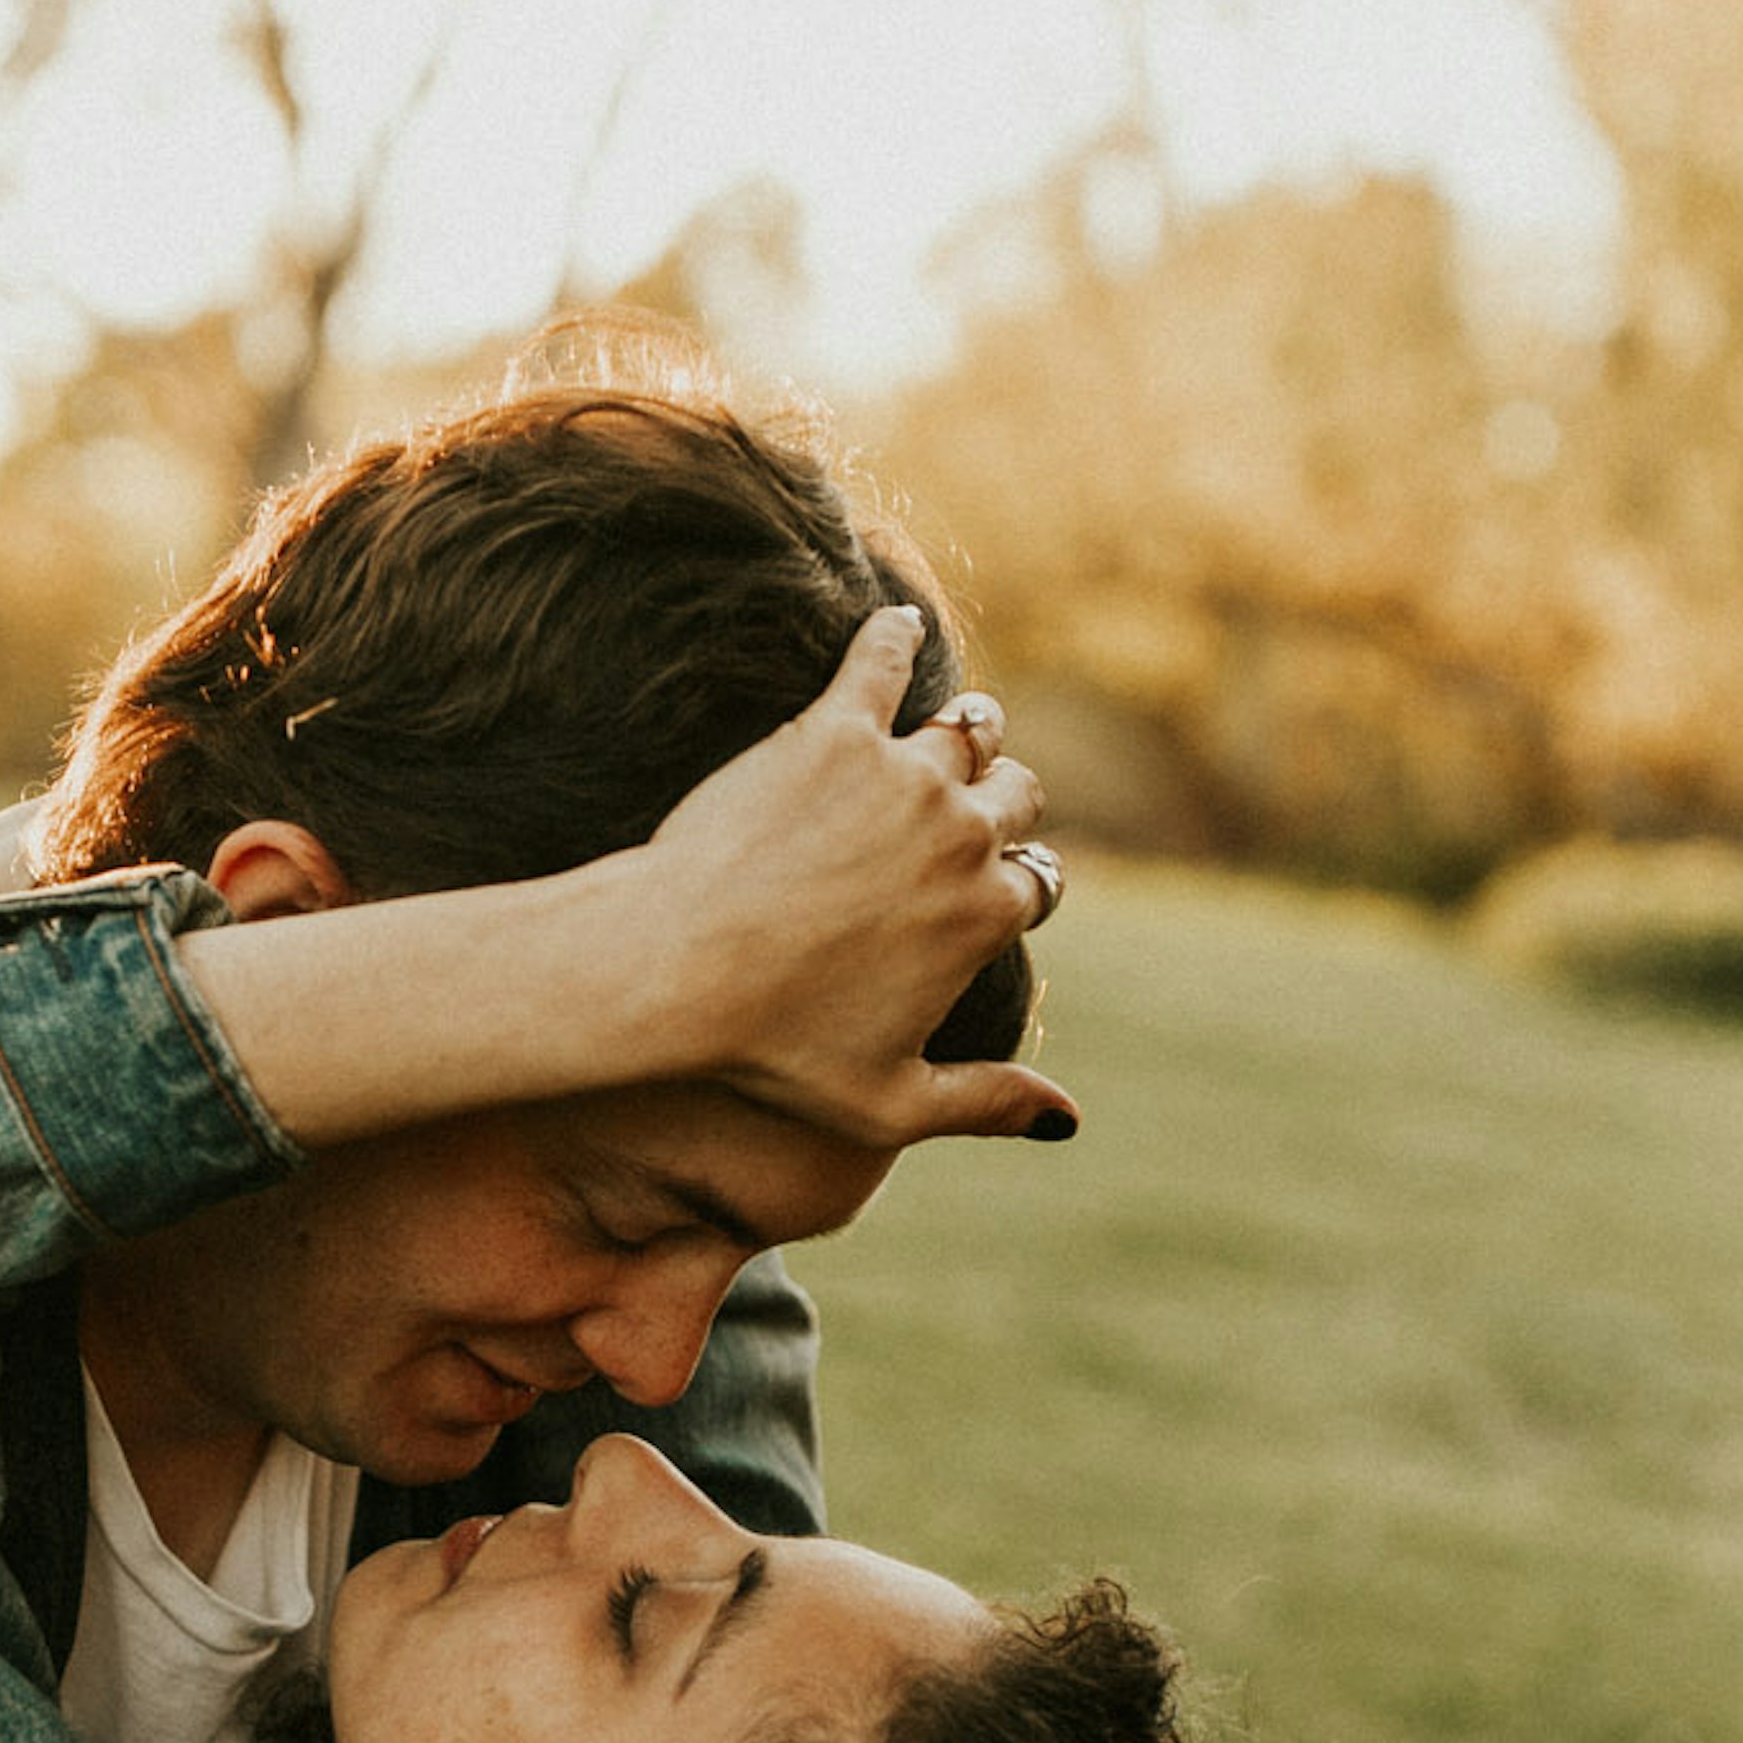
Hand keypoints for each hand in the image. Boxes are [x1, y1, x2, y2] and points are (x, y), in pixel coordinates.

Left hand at [635, 603, 1071, 1146]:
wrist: (673, 973)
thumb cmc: (772, 1051)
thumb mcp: (888, 1105)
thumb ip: (986, 1103)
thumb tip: (1068, 1119)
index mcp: (985, 916)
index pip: (1036, 880)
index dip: (1018, 882)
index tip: (992, 883)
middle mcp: (961, 834)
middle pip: (1015, 792)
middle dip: (1003, 799)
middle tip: (973, 802)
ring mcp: (902, 775)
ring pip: (966, 727)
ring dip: (966, 727)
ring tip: (952, 724)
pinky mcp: (832, 730)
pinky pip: (878, 660)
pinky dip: (890, 636)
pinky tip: (890, 623)